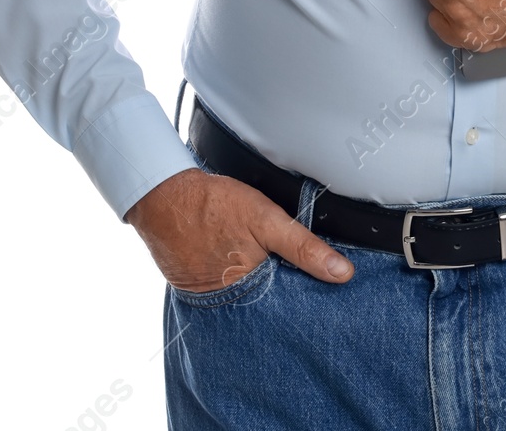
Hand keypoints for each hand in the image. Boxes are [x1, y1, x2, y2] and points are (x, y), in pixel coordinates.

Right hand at [125, 167, 353, 291]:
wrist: (163, 198)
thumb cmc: (214, 205)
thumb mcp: (266, 219)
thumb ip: (303, 247)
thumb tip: (342, 274)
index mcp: (251, 289)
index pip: (288, 305)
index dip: (305, 295)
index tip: (324, 290)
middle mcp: (230, 302)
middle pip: (268, 305)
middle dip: (282, 293)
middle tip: (290, 270)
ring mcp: (210, 298)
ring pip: (246, 298)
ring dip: (258, 287)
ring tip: (262, 264)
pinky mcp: (196, 288)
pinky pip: (224, 291)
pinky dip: (234, 281)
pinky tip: (238, 262)